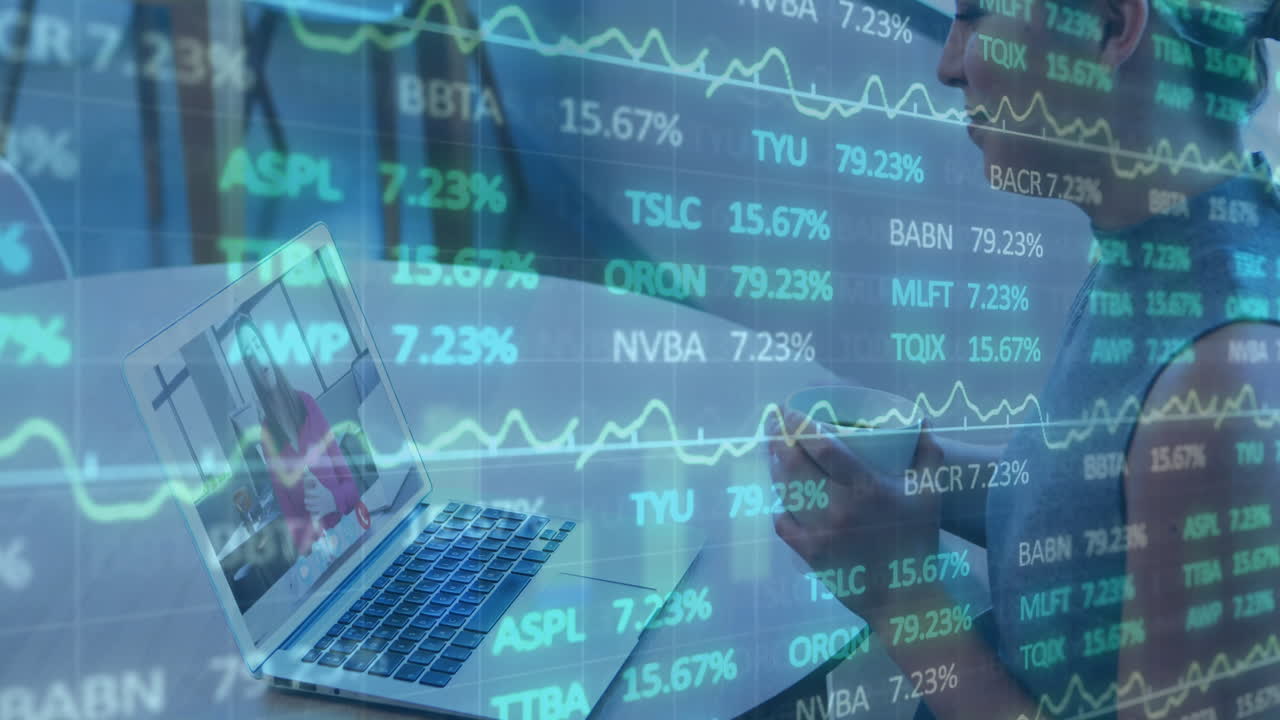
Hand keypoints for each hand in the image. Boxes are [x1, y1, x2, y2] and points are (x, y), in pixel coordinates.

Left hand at [303, 477, 338, 518]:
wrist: (337, 501)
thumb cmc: (325, 492)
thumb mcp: (319, 484)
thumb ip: (311, 476)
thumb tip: (304, 467)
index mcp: (320, 492)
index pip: (308, 493)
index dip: (307, 493)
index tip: (310, 492)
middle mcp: (320, 499)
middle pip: (306, 501)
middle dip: (307, 500)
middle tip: (311, 499)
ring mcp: (321, 507)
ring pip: (308, 508)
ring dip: (309, 506)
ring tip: (313, 505)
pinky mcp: (322, 513)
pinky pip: (314, 517)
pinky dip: (314, 518)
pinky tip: (315, 515)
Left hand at [767, 410, 944, 610]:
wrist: (905, 597)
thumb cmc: (918, 540)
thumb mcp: (931, 493)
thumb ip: (929, 454)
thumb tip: (922, 421)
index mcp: (867, 488)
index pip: (822, 447)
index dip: (800, 424)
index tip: (790, 411)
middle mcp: (838, 508)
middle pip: (794, 464)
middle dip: (778, 438)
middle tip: (773, 422)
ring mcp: (820, 532)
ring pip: (785, 490)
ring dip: (775, 466)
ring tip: (773, 450)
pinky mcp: (809, 554)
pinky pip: (783, 522)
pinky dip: (779, 505)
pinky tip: (779, 494)